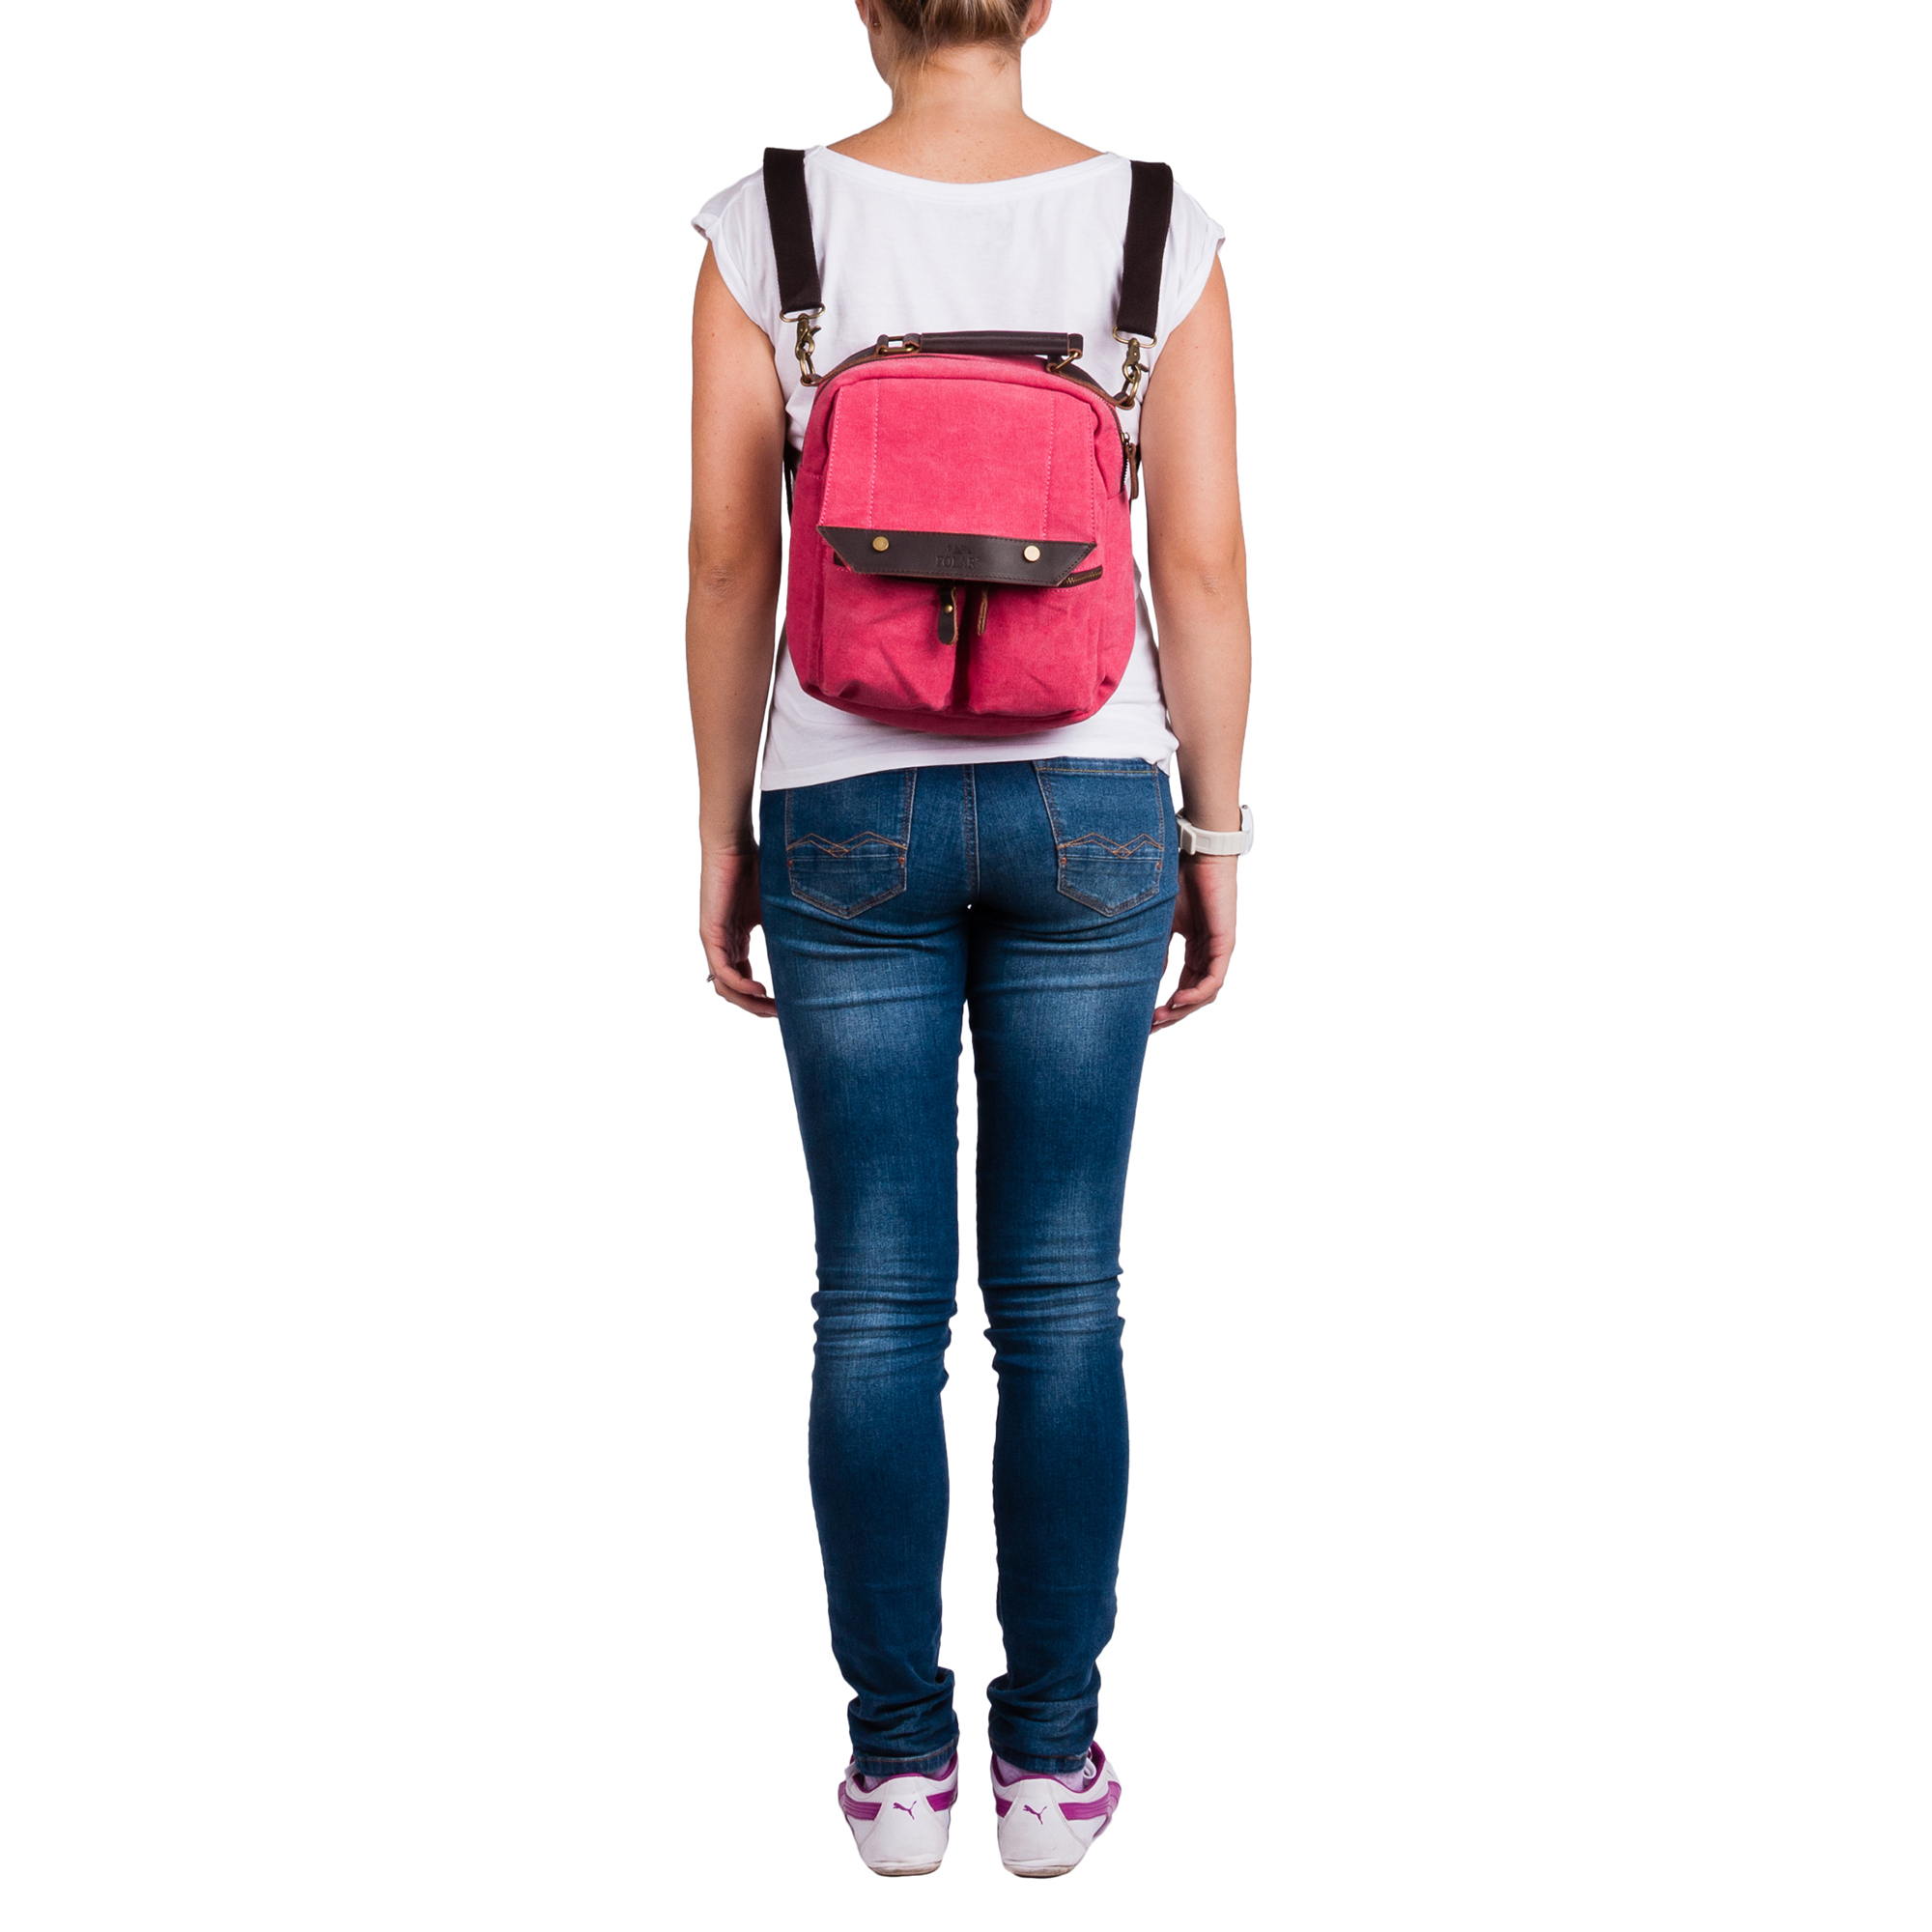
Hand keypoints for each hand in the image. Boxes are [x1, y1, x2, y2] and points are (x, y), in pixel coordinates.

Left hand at [699, 846, 775, 1017]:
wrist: (734, 843)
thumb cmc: (757, 866)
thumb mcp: (776, 908)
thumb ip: (786, 930)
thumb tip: (818, 947)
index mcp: (736, 939)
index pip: (745, 979)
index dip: (763, 998)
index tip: (787, 1006)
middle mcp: (723, 944)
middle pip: (734, 990)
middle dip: (758, 1007)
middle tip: (782, 1016)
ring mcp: (715, 940)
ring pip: (726, 987)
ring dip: (749, 1003)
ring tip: (773, 1010)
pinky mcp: (711, 933)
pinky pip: (723, 971)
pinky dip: (740, 986)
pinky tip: (761, 991)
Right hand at [1152, 856, 1235, 1030]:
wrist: (1198, 853)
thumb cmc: (1178, 879)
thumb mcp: (1160, 923)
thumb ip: (1155, 950)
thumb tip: (1145, 978)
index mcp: (1196, 949)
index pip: (1184, 987)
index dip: (1166, 1006)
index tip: (1144, 1020)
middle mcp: (1209, 953)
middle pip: (1195, 997)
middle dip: (1172, 1015)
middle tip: (1149, 1028)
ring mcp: (1219, 950)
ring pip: (1205, 993)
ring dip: (1183, 1010)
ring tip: (1160, 1018)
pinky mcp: (1225, 944)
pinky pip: (1213, 979)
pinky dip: (1196, 994)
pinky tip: (1177, 1001)